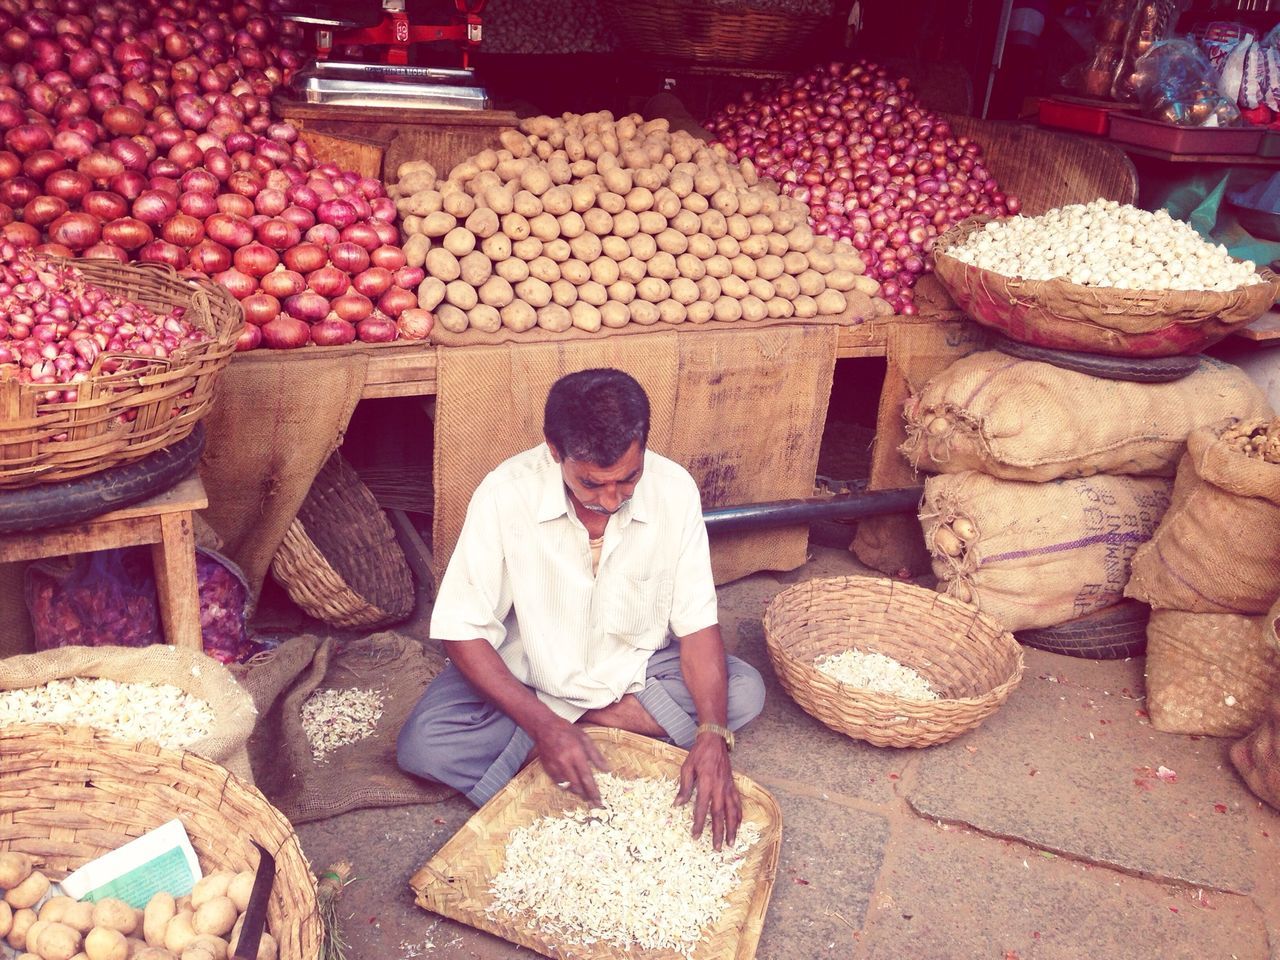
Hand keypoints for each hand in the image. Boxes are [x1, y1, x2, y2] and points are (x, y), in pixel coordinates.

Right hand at [533, 718, 607, 805]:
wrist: (545, 728)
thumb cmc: (567, 731)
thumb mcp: (585, 739)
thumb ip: (596, 755)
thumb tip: (607, 769)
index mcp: (576, 754)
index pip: (586, 777)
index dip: (593, 791)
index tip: (598, 801)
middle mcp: (564, 762)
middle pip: (576, 785)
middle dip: (586, 796)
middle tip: (593, 803)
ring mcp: (554, 766)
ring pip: (567, 786)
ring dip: (577, 793)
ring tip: (585, 796)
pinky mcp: (547, 769)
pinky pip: (558, 783)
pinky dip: (566, 787)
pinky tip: (572, 787)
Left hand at [675, 733, 741, 849]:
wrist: (715, 741)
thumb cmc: (698, 754)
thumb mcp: (687, 767)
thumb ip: (684, 787)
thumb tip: (677, 805)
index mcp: (706, 783)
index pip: (702, 808)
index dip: (698, 823)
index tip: (695, 836)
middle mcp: (719, 787)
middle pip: (719, 814)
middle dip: (718, 832)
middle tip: (717, 848)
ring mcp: (728, 787)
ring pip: (732, 812)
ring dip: (732, 829)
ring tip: (731, 843)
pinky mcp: (733, 786)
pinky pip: (738, 803)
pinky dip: (739, 816)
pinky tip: (739, 825)